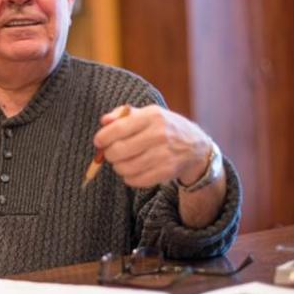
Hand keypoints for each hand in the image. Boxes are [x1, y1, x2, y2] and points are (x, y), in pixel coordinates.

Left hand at [93, 104, 212, 188]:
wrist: (194, 146)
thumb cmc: (163, 127)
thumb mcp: (146, 114)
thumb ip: (122, 115)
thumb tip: (104, 122)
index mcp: (152, 116)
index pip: (117, 129)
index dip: (102, 138)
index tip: (99, 142)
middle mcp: (159, 135)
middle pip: (118, 151)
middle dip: (108, 154)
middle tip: (111, 152)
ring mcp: (164, 155)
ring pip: (124, 168)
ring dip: (118, 166)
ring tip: (122, 161)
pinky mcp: (165, 172)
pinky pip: (135, 180)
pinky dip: (128, 177)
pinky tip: (133, 169)